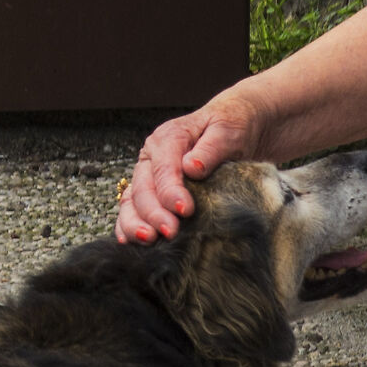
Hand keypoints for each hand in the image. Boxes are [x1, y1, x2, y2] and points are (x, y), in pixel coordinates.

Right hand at [116, 93, 263, 241]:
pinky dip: (127, 225)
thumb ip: (211, 148)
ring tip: (149, 241)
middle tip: (170, 232)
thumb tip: (191, 167)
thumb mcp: (229, 131)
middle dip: (154, 213)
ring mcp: (149, 175)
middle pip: (144, 188)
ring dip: (135, 223)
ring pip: (131, 201)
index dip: (171, 192)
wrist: (239, 126)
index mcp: (169, 138)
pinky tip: (128, 240)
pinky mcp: (152, 191)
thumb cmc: (234, 126)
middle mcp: (153, 157)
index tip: (185, 211)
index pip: (164, 169)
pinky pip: (132, 209)